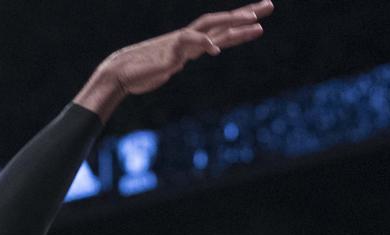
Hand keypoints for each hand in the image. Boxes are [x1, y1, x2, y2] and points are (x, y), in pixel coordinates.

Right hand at [74, 1, 273, 115]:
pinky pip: (189, 43)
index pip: (221, 29)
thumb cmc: (142, 71)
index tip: (260, 16)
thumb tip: (182, 60)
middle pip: (221, 21)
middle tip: (270, 5)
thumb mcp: (168, 65)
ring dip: (233, 25)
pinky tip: (215, 49)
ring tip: (255, 23)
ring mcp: (181, 43)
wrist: (120, 73)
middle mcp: (189, 39)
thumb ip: (180, 59)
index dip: (240, 22)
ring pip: (211, 27)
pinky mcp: (170, 52)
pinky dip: (203, 44)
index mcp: (191, 43)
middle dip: (246, 14)